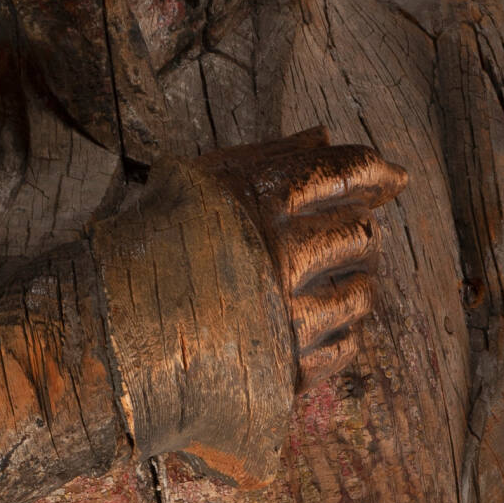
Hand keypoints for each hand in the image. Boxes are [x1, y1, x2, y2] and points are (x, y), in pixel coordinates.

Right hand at [89, 137, 408, 485]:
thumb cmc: (154, 244)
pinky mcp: (288, 367)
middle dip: (360, 231)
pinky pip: (346, 346)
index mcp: (262, 201)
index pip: (347, 173)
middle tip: (346, 236)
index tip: (392, 179)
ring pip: (361, 293)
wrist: (111, 328)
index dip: (376, 172)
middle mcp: (283, 256)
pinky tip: (320, 323)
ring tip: (332, 282)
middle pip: (361, 233)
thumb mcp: (202, 180)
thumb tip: (326, 135)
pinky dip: (343, 331)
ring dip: (357, 284)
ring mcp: (288, 316)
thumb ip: (267, 156)